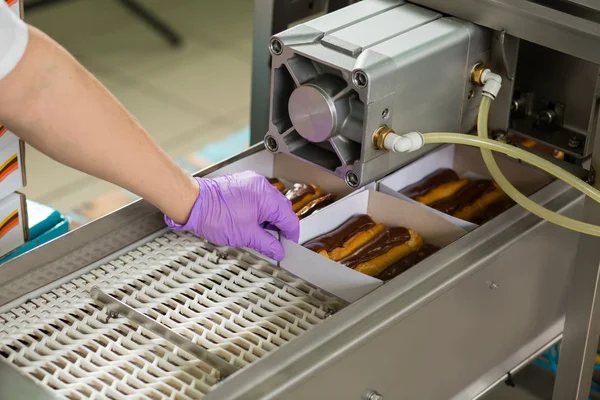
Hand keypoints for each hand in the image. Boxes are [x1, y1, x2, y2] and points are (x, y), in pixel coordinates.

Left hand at [164, 171, 299, 259]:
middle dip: (279, 226)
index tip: (288, 245)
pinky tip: (250, 221)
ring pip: (270, 203)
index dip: (291, 235)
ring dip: (268, 218)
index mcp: (267, 197)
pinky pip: (258, 197)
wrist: (192, 203)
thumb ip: (267, 244)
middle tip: (274, 242)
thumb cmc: (214, 215)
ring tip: (258, 232)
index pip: (289, 218)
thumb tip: (278, 250)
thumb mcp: (246, 236)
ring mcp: (251, 182)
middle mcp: (261, 186)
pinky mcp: (241, 183)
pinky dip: (259, 210)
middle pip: (281, 209)